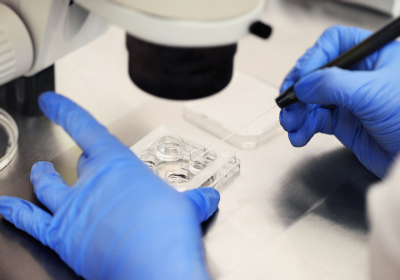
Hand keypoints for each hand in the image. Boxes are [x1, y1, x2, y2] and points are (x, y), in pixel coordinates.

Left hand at [0, 92, 218, 279]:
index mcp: (117, 166)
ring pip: (47, 187)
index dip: (66, 112)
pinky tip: (6, 208)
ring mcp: (73, 209)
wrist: (155, 264)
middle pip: (77, 163)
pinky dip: (16, 213)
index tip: (52, 102)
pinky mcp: (63, 236)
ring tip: (40, 173)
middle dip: (81, 161)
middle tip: (83, 161)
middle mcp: (90, 182)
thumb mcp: (186, 207)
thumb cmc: (168, 231)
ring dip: (43, 179)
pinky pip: (31, 221)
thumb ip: (194, 201)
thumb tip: (208, 199)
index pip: (86, 129)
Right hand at [279, 25, 399, 177]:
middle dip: (298, 91)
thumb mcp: (371, 93)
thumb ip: (332, 85)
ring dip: (297, 113)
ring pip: (311, 100)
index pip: (333, 45)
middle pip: (316, 74)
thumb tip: (302, 85)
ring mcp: (349, 101)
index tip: (300, 77)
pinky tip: (299, 135)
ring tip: (290, 124)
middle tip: (287, 102)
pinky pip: (315, 121)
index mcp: (371, 57)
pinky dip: (303, 129)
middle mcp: (358, 76)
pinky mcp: (344, 123)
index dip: (312, 58)